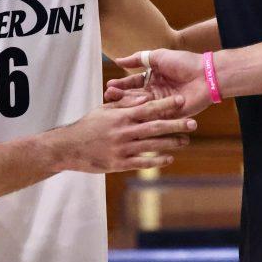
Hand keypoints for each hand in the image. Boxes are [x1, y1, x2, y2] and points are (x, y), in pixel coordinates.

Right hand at [52, 95, 196, 172]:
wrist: (68, 147)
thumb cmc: (88, 125)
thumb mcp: (104, 109)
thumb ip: (124, 103)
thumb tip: (144, 97)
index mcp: (121, 116)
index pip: (148, 108)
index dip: (166, 104)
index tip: (181, 101)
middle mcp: (124, 131)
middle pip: (155, 127)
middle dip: (176, 124)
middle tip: (193, 123)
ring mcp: (122, 148)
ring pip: (152, 145)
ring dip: (171, 143)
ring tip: (186, 141)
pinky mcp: (119, 163)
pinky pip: (142, 162)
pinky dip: (156, 160)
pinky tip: (169, 158)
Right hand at [104, 49, 210, 115]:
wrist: (205, 74)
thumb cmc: (184, 63)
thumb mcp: (158, 57)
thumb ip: (138, 59)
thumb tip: (118, 60)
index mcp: (151, 79)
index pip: (132, 84)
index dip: (121, 85)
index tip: (109, 86)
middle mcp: (155, 93)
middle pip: (133, 97)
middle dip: (120, 97)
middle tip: (108, 96)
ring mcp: (162, 105)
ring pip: (141, 108)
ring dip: (128, 107)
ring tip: (115, 105)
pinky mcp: (170, 115)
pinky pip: (154, 118)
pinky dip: (143, 117)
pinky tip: (131, 115)